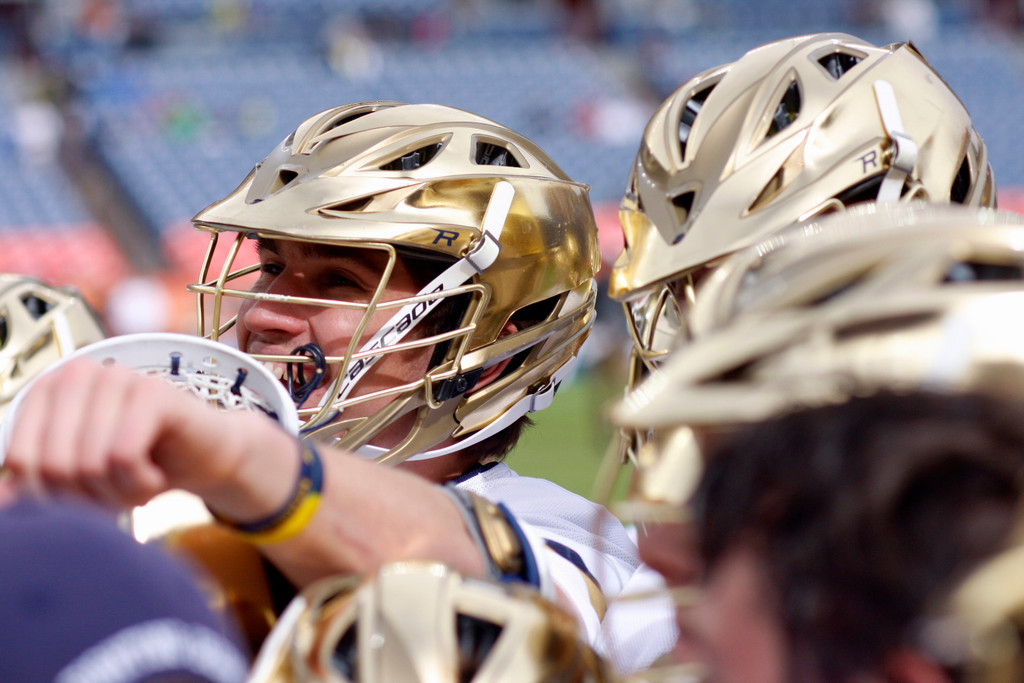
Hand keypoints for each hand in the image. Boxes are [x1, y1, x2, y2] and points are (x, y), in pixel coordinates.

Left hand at [3, 359, 254, 507]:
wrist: (205, 455)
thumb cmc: (140, 462)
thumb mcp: (80, 475)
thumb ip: (37, 481)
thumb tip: (1, 503)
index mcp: (48, 390)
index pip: (20, 460)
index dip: (48, 498)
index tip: (81, 500)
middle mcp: (78, 374)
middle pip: (54, 465)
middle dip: (86, 498)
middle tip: (114, 497)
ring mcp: (118, 378)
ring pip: (89, 464)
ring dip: (117, 495)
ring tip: (136, 486)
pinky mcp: (154, 392)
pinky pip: (124, 456)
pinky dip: (139, 484)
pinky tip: (154, 478)